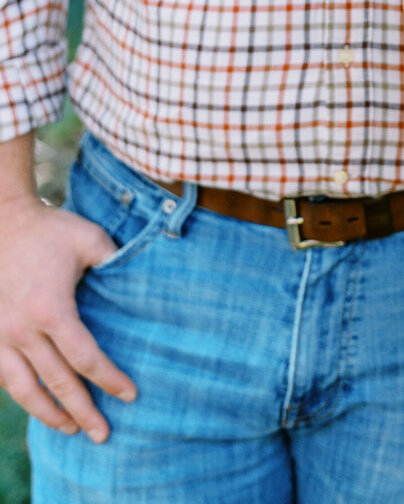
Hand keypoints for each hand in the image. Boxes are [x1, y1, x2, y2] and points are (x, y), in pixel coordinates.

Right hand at [0, 198, 135, 440]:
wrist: (3, 221)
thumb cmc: (50, 230)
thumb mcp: (90, 239)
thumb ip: (114, 263)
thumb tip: (139, 285)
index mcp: (51, 309)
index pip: (85, 357)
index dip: (109, 379)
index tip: (130, 395)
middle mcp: (22, 330)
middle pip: (57, 383)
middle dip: (82, 412)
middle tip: (103, 434)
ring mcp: (0, 335)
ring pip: (23, 390)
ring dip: (48, 413)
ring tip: (70, 429)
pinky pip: (3, 377)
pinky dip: (22, 395)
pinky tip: (37, 402)